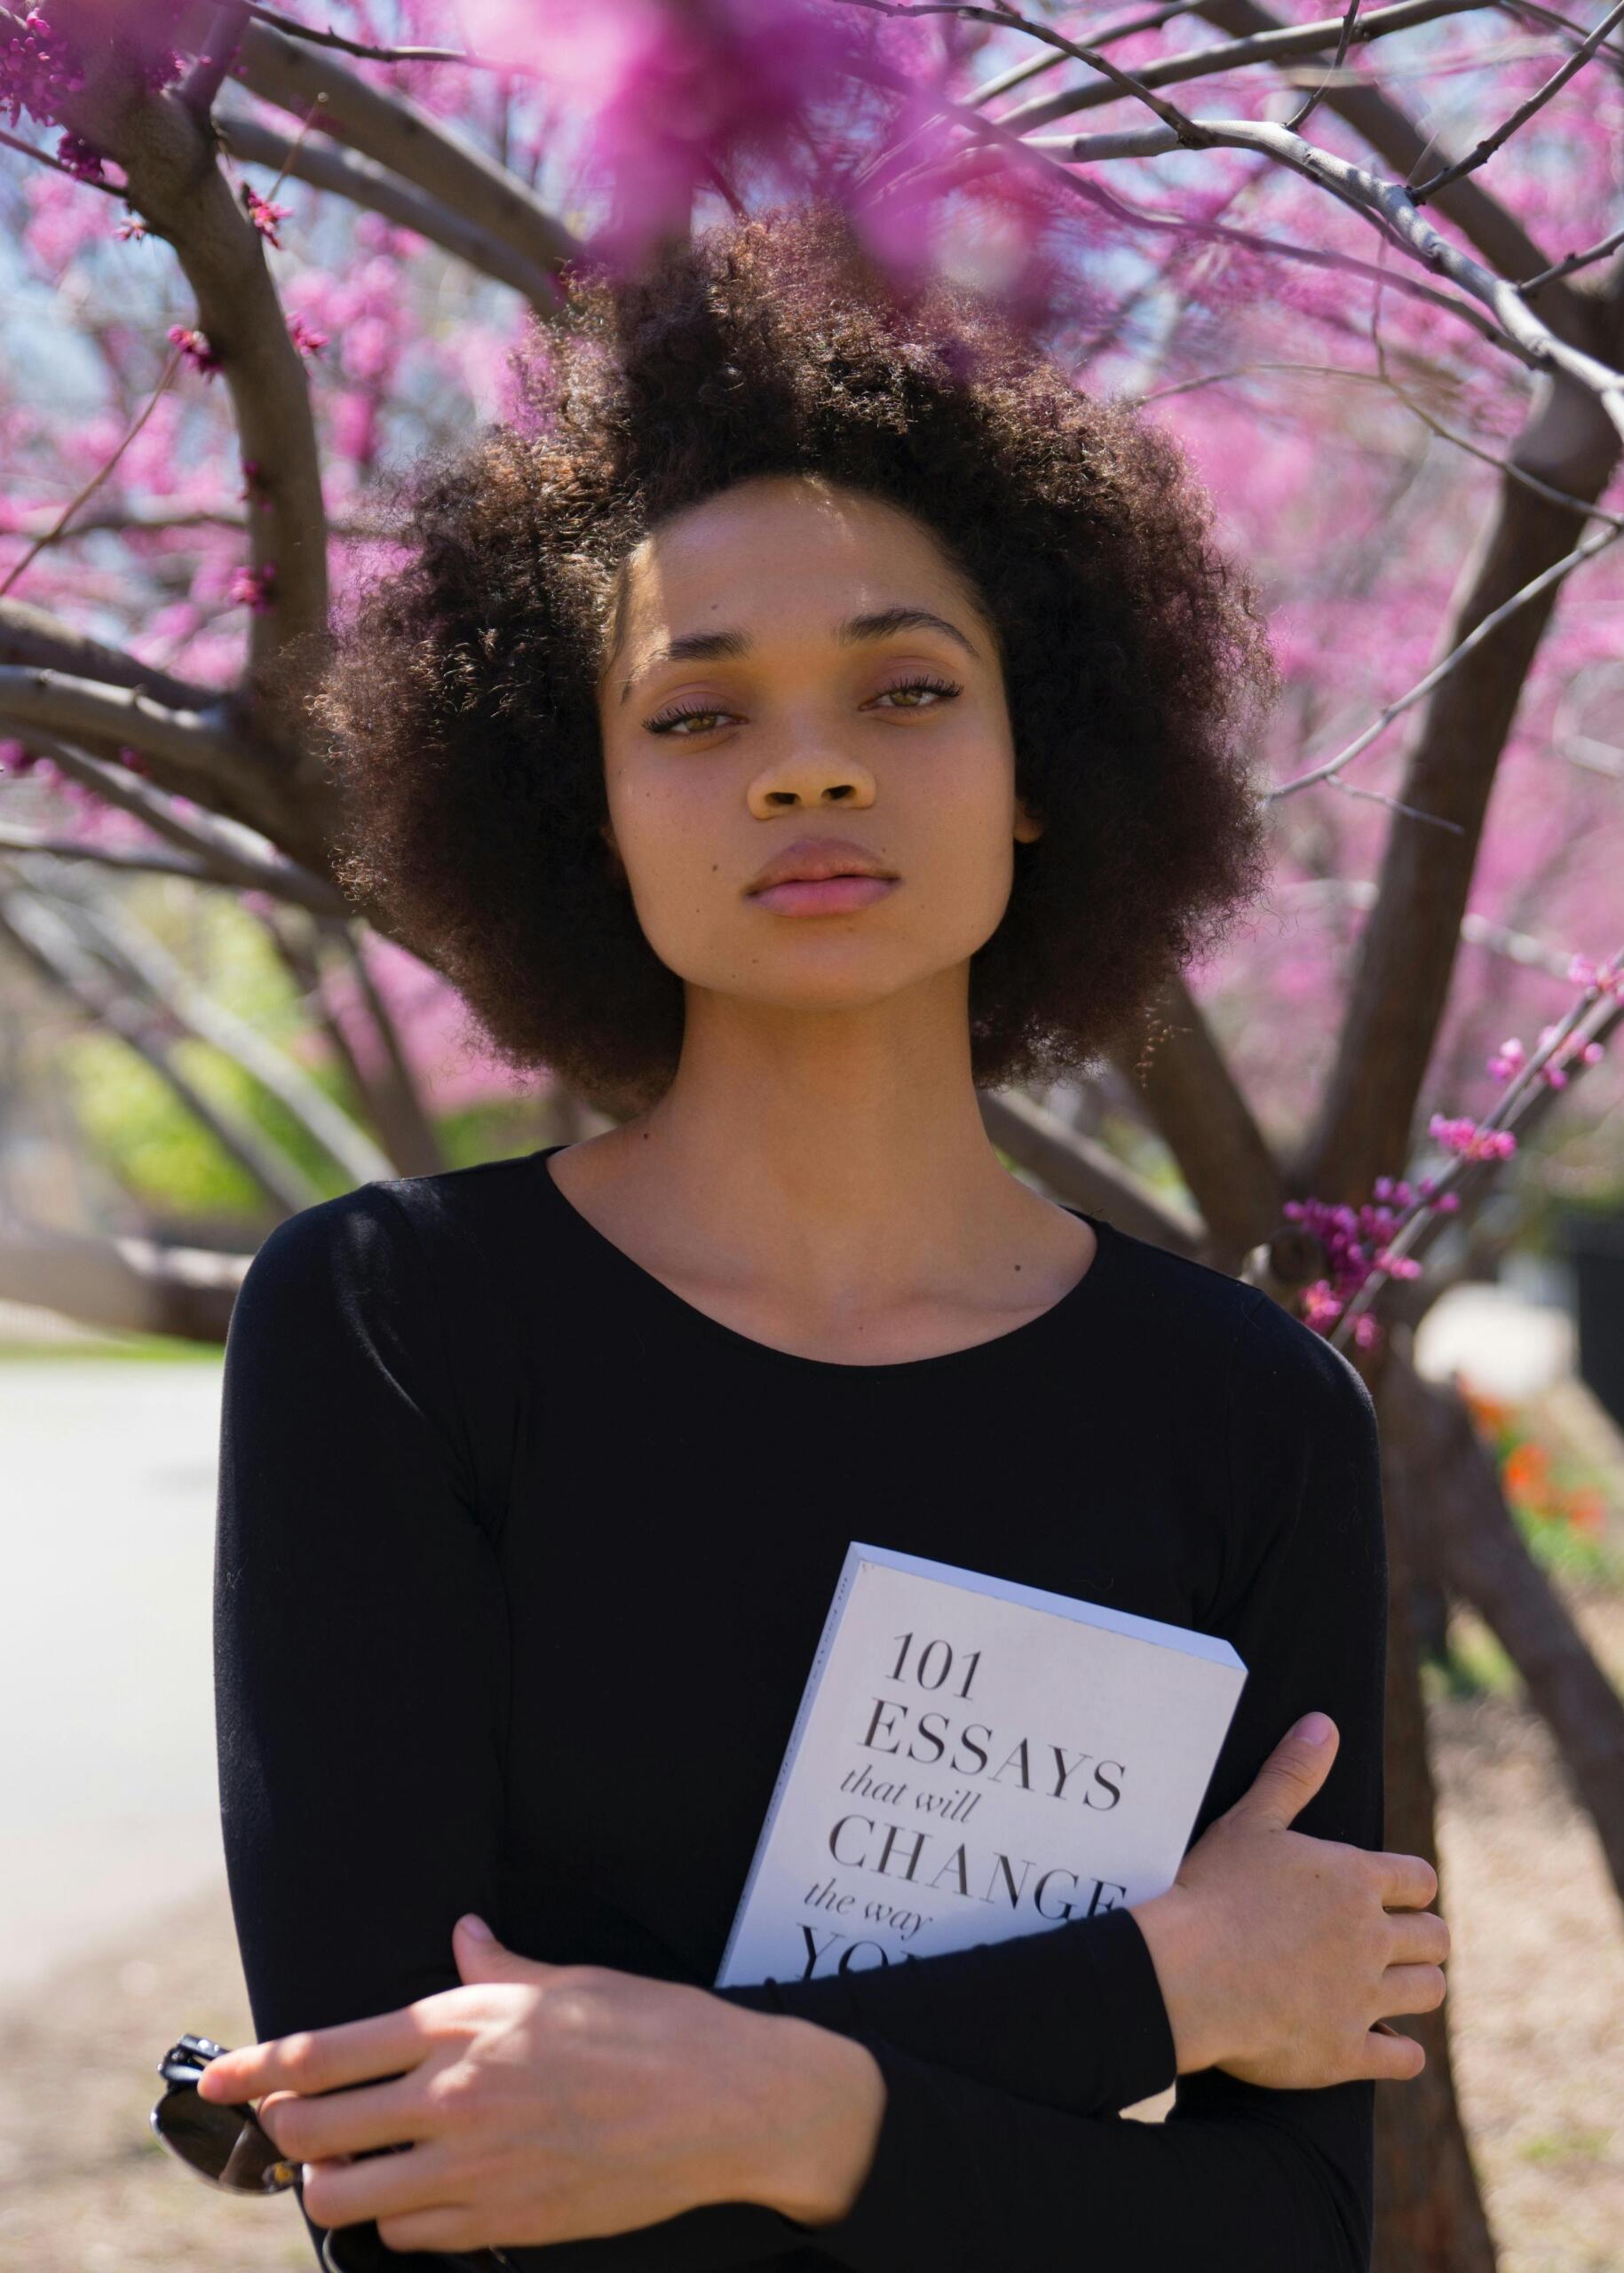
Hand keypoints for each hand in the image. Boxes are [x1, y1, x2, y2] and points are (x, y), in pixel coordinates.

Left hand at [193, 1915, 844, 2251]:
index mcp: (463, 2024)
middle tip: (290, 2129)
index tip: (216, 2080)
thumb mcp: (567, 1979)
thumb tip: (463, 1934)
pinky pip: (409, 2237)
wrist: (723, 2103)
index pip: (324, 2053)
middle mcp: (455, 2095)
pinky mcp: (504, 2222)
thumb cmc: (651, 2028)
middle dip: (285, 2134)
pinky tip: (415, 2200)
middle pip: (314, 2131)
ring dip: (334, 2187)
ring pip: (348, 2198)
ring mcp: (476, 2167)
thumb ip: (495, 1967)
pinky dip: (396, 2222)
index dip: (255, 2070)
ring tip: (346, 2171)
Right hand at [1131, 1713, 1448, 2090]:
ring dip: (1416, 1986)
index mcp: (1354, 1879)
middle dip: (1421, 1937)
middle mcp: (1372, 1938)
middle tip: (1392, 1942)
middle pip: (1436, 1938)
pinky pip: (1404, 2058)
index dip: (1410, 1887)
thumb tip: (1324, 1725)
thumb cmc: (1211, 1891)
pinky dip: (1400, 2050)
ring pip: (1429, 1992)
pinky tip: (1380, 2041)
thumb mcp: (1250, 1823)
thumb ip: (1292, 1774)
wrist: (1184, 1973)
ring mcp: (1362, 1998)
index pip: (1421, 1880)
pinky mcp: (1346, 2052)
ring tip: (1389, 1986)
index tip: (1393, 1895)